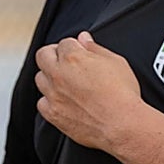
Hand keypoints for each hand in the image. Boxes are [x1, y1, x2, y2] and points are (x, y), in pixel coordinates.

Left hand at [33, 31, 142, 149]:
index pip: (64, 43)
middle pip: (43, 56)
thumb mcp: (116, 62)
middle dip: (53, 55)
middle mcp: (58, 74)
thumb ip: (95, 48)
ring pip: (40, 79)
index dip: (74, 46)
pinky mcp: (53, 114)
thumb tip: (84, 38)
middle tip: (66, 62)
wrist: (122, 125)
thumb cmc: (123, 93)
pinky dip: (49, 100)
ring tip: (66, 82)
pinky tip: (63, 101)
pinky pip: (42, 103)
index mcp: (73, 57)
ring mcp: (54, 95)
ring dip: (50, 77)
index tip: (80, 52)